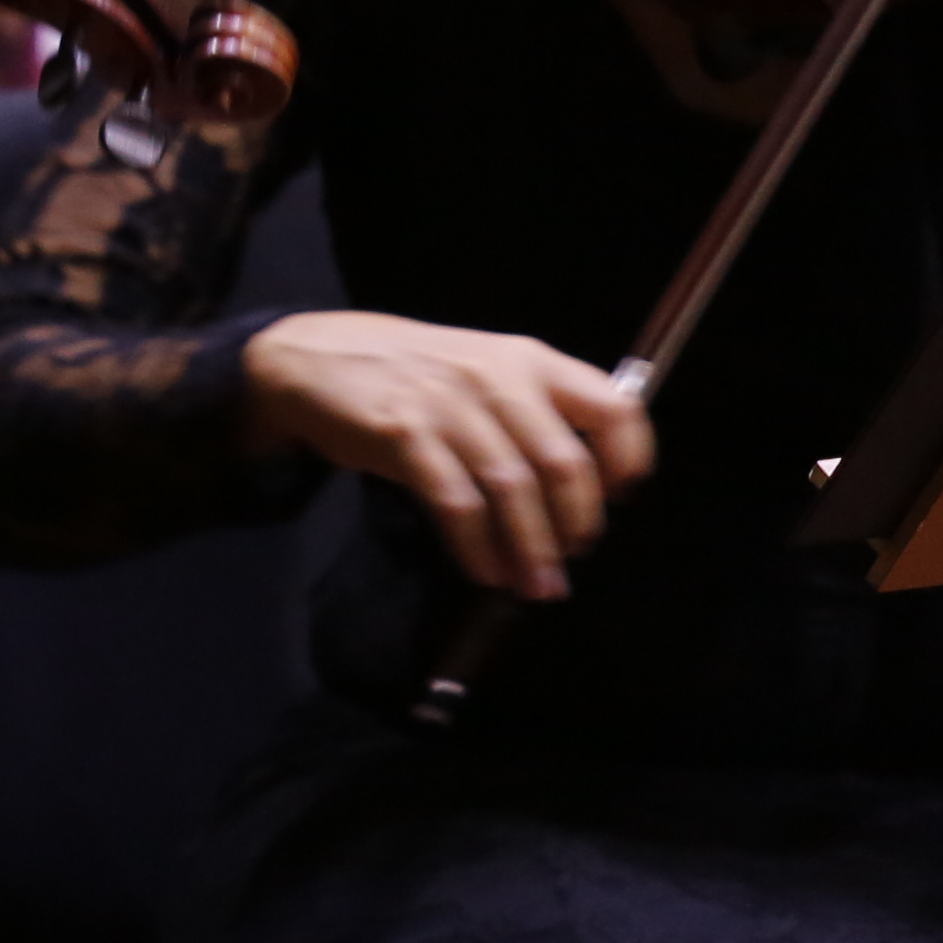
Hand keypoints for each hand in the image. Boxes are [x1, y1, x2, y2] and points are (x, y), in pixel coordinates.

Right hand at [242, 312, 656, 600]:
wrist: (314, 358)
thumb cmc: (411, 372)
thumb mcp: (482, 368)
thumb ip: (532, 410)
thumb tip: (580, 488)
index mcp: (529, 360)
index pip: (613, 406)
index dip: (628, 458)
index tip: (620, 498)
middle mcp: (497, 378)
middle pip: (563, 463)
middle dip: (575, 526)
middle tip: (570, 560)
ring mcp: (449, 405)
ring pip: (513, 490)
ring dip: (531, 549)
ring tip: (535, 585)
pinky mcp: (404, 435)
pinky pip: (457, 503)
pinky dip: (477, 546)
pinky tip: (486, 570)